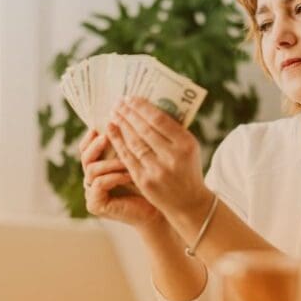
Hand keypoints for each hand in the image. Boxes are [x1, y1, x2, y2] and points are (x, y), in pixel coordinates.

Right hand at [79, 129, 163, 228]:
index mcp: (99, 165)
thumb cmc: (152, 183)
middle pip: (84, 156)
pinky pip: (98, 184)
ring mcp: (92, 192)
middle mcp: (92, 178)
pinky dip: (113, 177)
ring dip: (110, 163)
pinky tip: (128, 175)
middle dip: (96, 145)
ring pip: (91, 169)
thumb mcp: (139, 158)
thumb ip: (129, 141)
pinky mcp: (95, 204)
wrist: (158, 211)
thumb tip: (128, 114)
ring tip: (126, 161)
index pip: (87, 146)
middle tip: (108, 137)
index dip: (92, 136)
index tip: (105, 124)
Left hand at [106, 97, 212, 222]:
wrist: (189, 202)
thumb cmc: (187, 168)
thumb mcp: (189, 147)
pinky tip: (111, 131)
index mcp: (186, 144)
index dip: (142, 107)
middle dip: (129, 114)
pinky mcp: (145, 181)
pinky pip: (127, 157)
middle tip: (118, 102)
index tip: (131, 98)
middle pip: (144, 129)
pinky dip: (118, 142)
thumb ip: (173, 130)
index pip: (160, 120)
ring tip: (114, 114)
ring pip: (134, 142)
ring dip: (121, 125)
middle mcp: (172, 157)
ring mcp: (157, 170)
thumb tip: (148, 107)